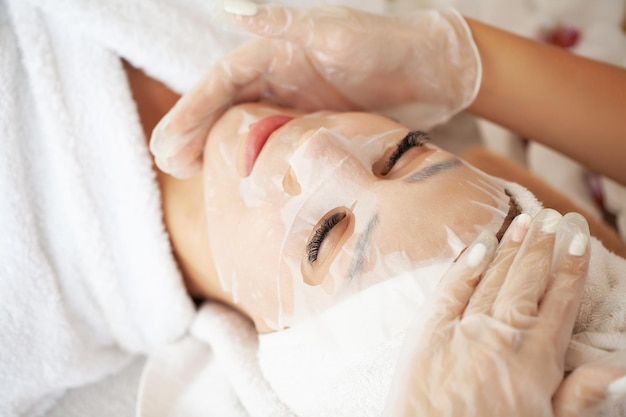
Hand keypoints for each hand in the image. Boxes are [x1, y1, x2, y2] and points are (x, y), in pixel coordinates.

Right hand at [150, 1, 479, 176]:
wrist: (435, 70)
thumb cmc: (387, 43)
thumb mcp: (336, 32)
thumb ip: (284, 22)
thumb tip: (231, 5)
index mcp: (274, 51)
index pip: (222, 82)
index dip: (191, 110)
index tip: (167, 142)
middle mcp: (278, 78)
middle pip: (225, 106)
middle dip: (192, 132)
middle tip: (167, 165)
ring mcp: (294, 104)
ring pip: (244, 127)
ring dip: (216, 148)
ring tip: (188, 175)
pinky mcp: (313, 126)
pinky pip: (274, 144)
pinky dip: (253, 159)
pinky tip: (239, 180)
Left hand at [384, 209, 611, 416]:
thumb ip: (580, 396)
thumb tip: (619, 369)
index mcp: (536, 359)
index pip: (560, 302)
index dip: (571, 268)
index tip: (579, 241)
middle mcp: (502, 334)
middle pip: (528, 281)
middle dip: (543, 247)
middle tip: (554, 218)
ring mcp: (464, 328)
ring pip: (494, 277)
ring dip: (511, 247)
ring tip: (526, 221)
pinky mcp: (429, 330)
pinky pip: (451, 288)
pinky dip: (467, 265)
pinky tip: (480, 244)